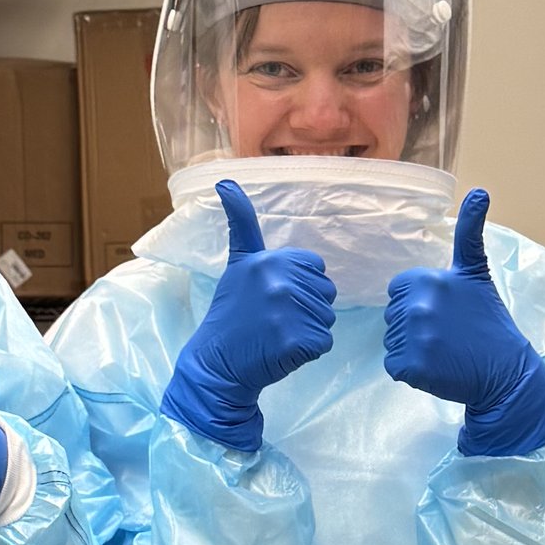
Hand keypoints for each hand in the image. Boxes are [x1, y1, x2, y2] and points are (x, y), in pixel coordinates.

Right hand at [159, 179, 335, 453]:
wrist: (217, 363)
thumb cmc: (231, 314)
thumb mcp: (237, 264)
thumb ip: (241, 223)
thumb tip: (226, 181)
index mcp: (268, 260)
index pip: (315, 268)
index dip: (299, 285)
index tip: (272, 298)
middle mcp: (279, 281)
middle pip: (324, 293)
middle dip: (306, 308)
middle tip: (273, 320)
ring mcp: (289, 312)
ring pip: (326, 317)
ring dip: (308, 330)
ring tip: (276, 335)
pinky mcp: (298, 341)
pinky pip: (324, 342)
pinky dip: (308, 351)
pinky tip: (282, 351)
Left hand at [383, 190, 544, 458]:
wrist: (505, 371)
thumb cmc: (490, 321)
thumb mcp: (477, 272)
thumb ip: (469, 232)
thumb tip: (478, 190)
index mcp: (429, 279)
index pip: (399, 290)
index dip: (420, 303)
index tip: (446, 313)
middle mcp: (418, 306)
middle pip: (393, 315)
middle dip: (415, 325)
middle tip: (448, 334)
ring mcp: (414, 338)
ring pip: (393, 340)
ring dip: (412, 348)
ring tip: (444, 351)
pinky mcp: (411, 367)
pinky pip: (394, 365)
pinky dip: (411, 370)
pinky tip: (437, 367)